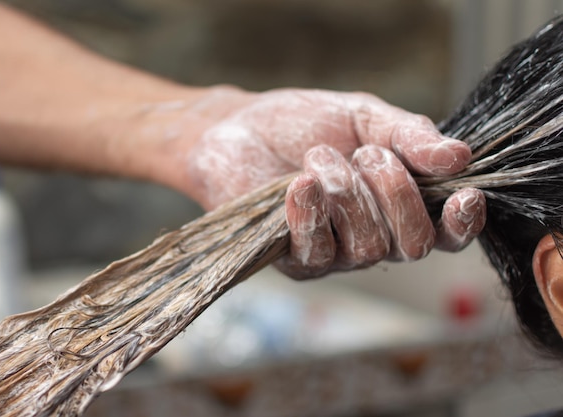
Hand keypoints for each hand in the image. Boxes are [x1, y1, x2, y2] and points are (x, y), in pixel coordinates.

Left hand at [187, 88, 485, 278]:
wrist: (240, 129)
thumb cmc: (305, 124)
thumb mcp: (364, 117)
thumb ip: (409, 135)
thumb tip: (459, 156)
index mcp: (399, 205)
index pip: (445, 233)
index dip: (463, 222)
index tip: (464, 194)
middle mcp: (374, 237)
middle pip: (414, 244)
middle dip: (396, 193)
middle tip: (366, 153)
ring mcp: (335, 254)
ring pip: (368, 247)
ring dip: (348, 194)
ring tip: (318, 155)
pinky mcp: (295, 260)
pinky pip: (318, 252)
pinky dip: (313, 213)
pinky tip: (301, 184)